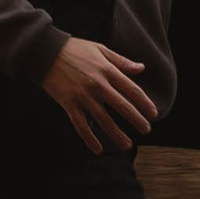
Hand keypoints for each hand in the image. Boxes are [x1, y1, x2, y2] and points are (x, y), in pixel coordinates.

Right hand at [41, 37, 156, 151]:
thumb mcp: (100, 49)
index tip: (154, 114)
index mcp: (107, 70)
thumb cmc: (75, 49)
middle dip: (136, 120)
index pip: (132, 90)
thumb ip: (121, 61)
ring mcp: (83, 96)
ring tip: (128, 145)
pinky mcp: (68, 104)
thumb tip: (141, 68)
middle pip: (122, 106)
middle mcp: (98, 84)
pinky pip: (81, 125)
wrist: (45, 52)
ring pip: (104, 119)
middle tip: (146, 131)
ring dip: (116, 134)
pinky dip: (89, 138)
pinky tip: (98, 149)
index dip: (145, 103)